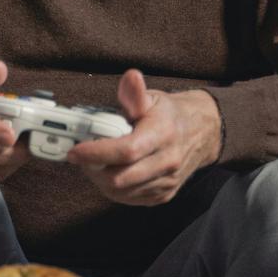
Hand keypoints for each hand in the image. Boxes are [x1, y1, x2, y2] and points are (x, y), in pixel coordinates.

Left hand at [66, 69, 221, 205]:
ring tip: (93, 163)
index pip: (125, 151)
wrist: (202, 133)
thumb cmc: (170, 115)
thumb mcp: (152, 98)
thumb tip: (130, 77)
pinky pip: (131, 199)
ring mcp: (167, 181)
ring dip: (100, 180)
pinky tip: (109, 172)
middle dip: (93, 169)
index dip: (96, 153)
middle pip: (120, 178)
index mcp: (162, 134)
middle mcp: (167, 161)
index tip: (75, 151)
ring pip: (122, 192)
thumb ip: (134, 93)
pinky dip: (114, 189)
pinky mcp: (164, 194)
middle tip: (80, 157)